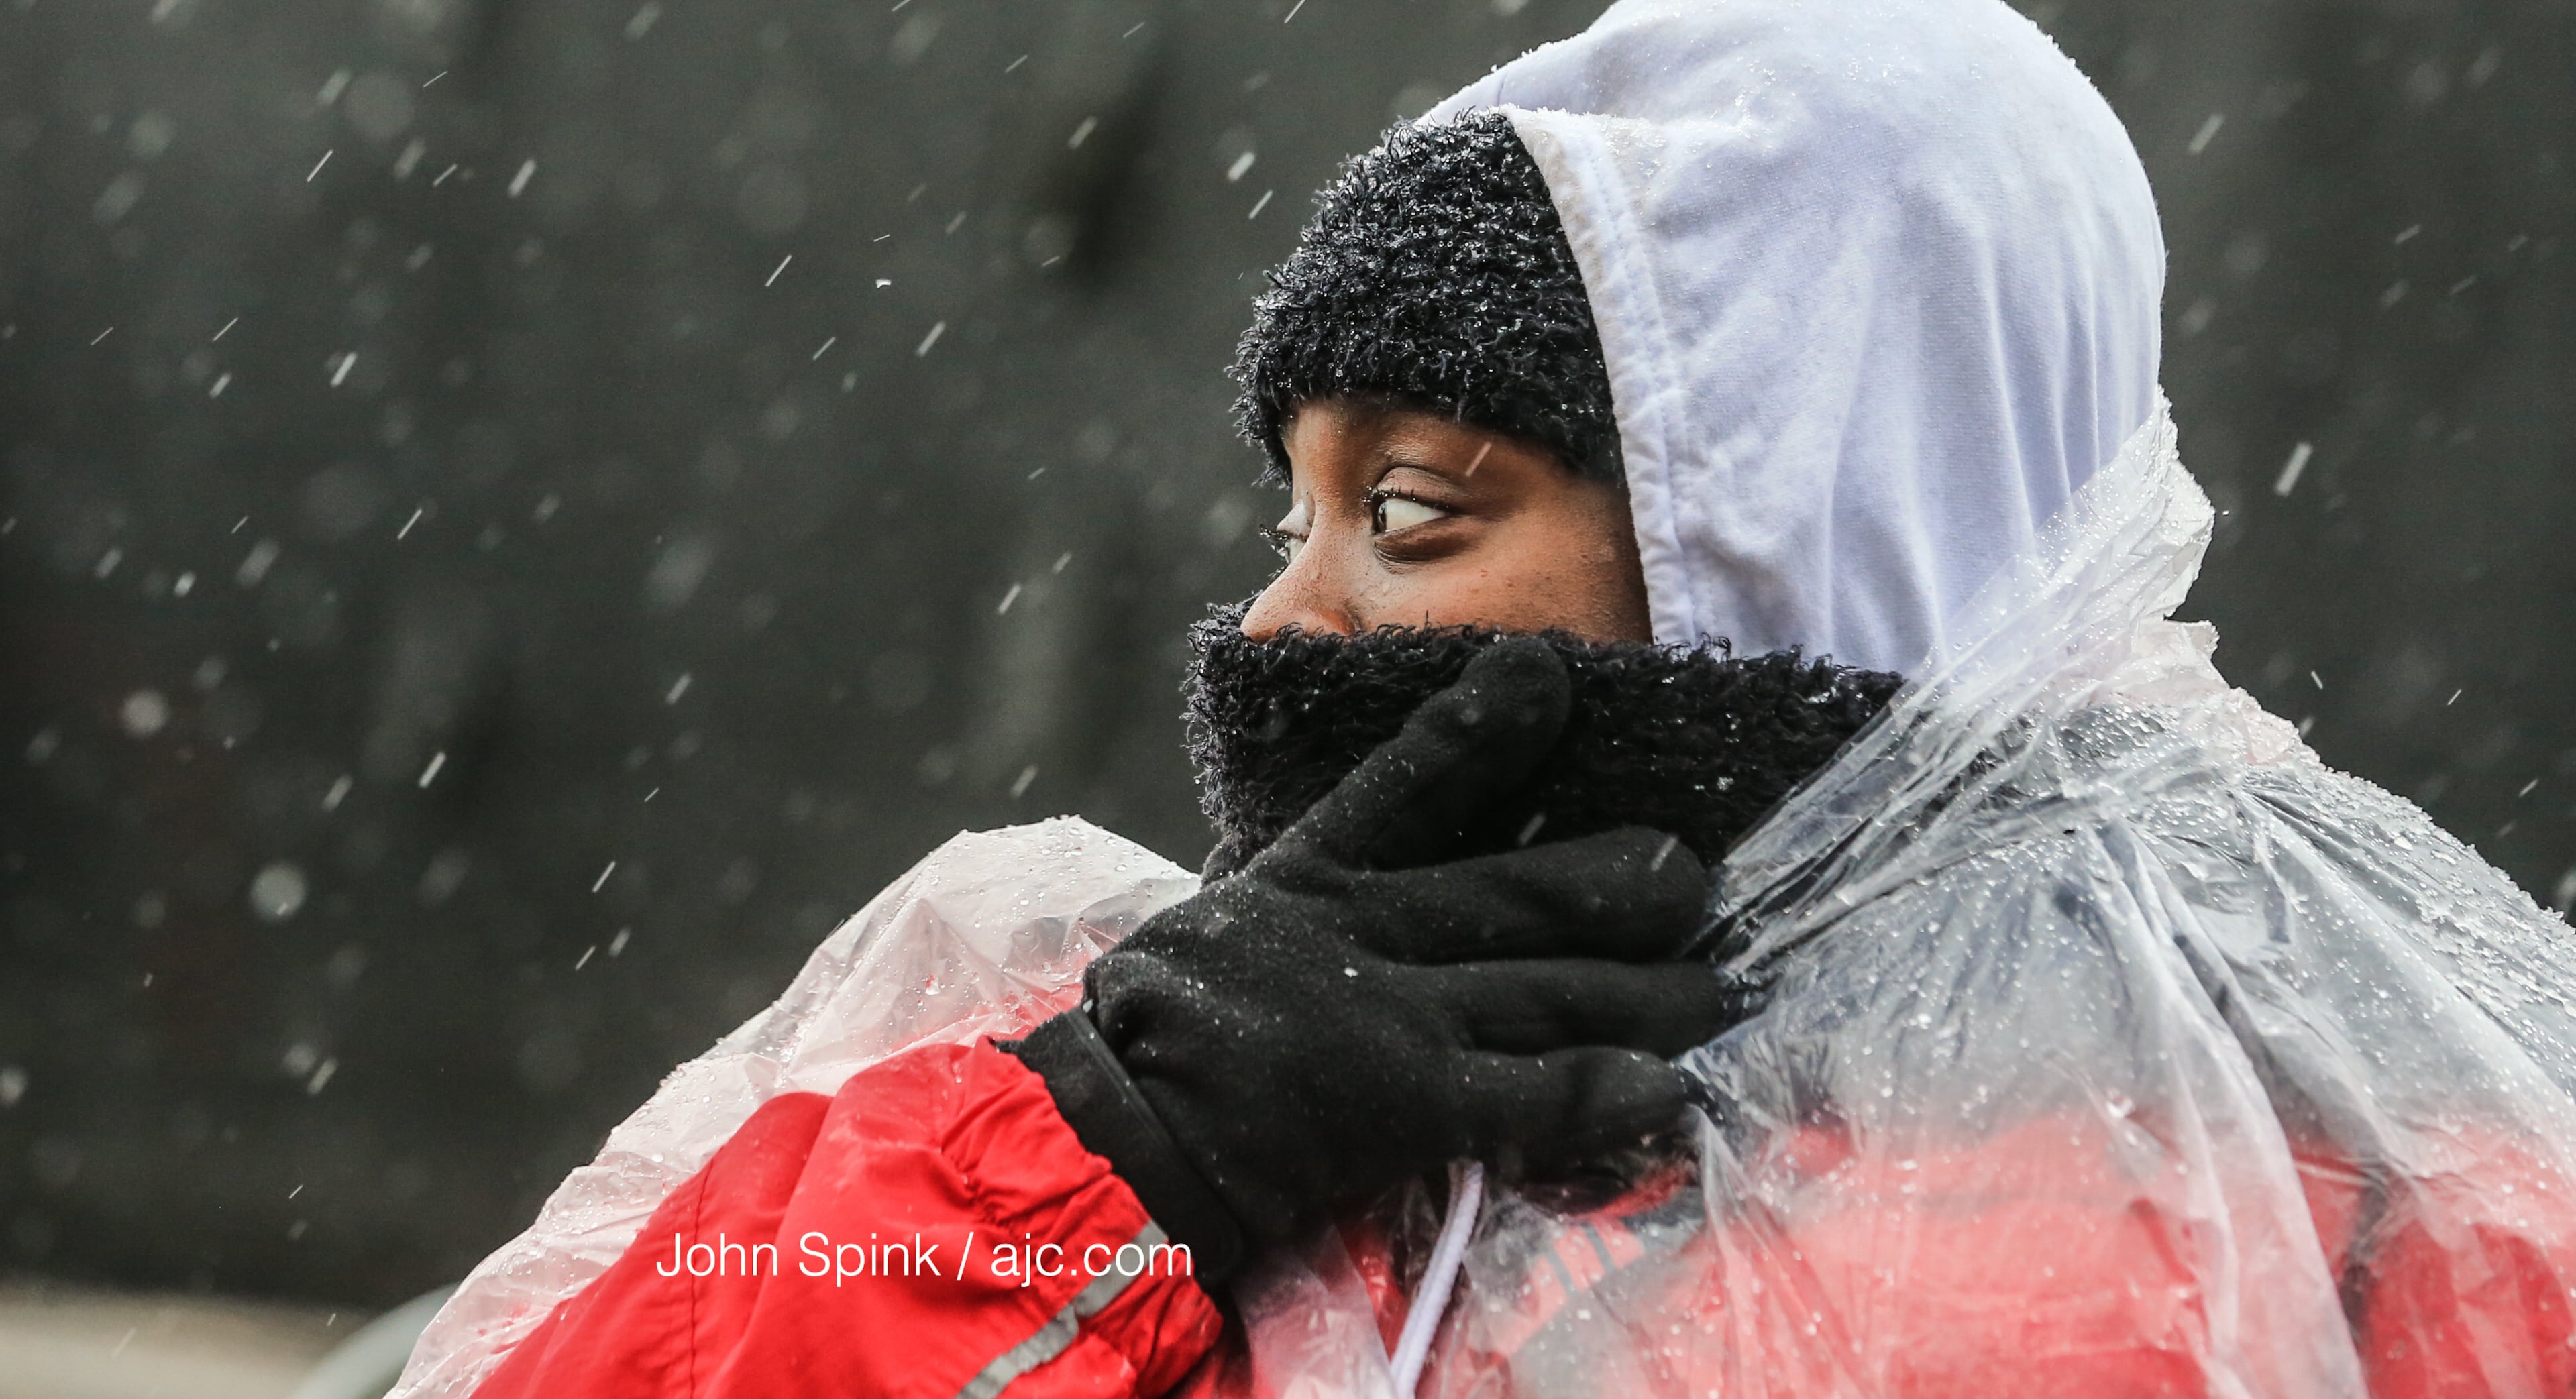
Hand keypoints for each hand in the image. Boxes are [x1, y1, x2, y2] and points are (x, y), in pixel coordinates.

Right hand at [1007, 640, 1740, 1281]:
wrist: (1110, 1135)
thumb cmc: (1155, 1040)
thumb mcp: (1220, 930)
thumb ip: (1286, 900)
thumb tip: (1325, 878)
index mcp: (1310, 876)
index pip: (1404, 782)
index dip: (1482, 725)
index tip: (1546, 677)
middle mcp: (1362, 928)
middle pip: (1521, 889)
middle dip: (1621, 880)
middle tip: (1693, 877)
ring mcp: (1390, 1012)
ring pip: (1554, 987)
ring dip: (1652, 993)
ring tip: (1719, 991)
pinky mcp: (1404, 1101)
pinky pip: (1532, 1093)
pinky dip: (1608, 1092)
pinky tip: (1668, 1091)